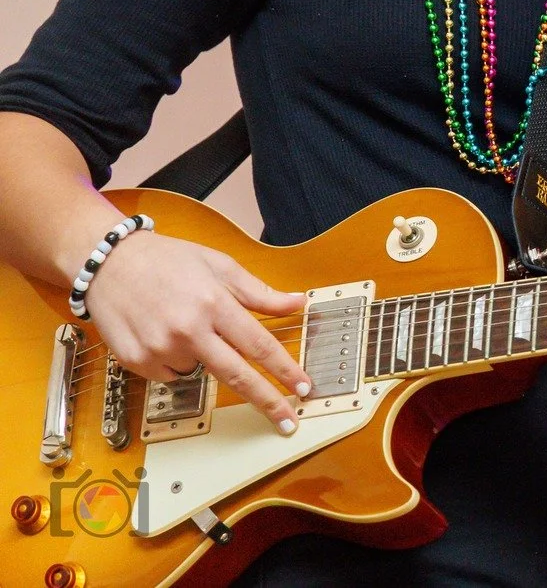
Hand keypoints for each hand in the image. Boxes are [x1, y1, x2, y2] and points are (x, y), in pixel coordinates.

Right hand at [86, 229, 311, 433]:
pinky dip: (176, 361)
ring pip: (200, 371)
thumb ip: (259, 292)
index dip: (284, 370)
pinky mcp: (136, 361)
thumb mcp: (220, 265)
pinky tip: (165, 334)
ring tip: (186, 324)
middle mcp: (187, 330)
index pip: (258, 345)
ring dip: (204, 357)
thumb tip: (297, 303)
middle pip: (236, 376)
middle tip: (287, 422)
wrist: (109, 263)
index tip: (303, 388)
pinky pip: (171, 375)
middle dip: (267, 401)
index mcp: (213, 304)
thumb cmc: (169, 260)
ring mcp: (159, 349)